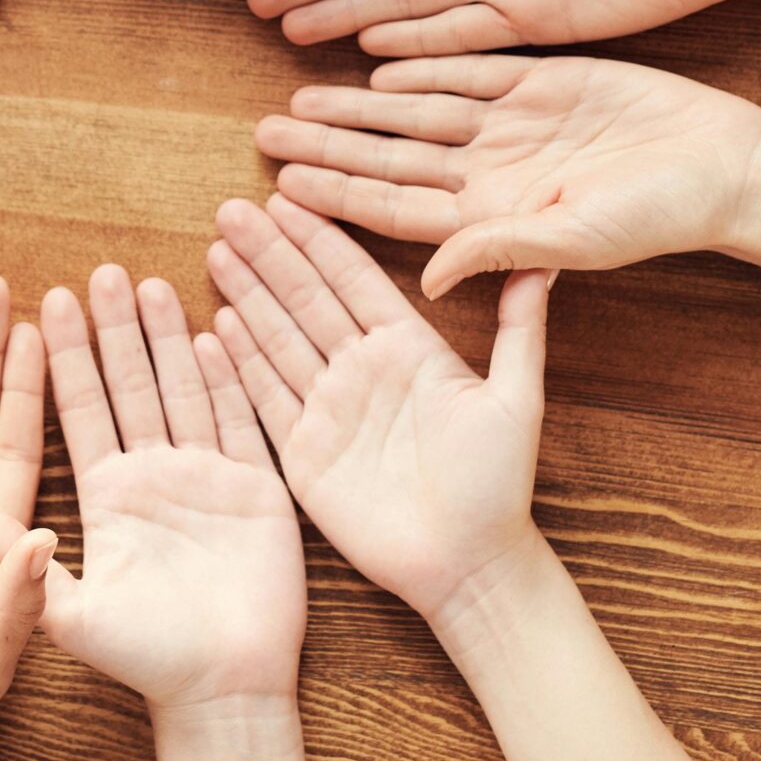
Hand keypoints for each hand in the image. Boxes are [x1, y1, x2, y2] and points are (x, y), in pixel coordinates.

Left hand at [35, 267, 303, 709]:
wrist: (224, 695)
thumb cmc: (143, 662)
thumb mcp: (67, 617)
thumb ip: (12, 567)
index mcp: (104, 497)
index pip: (78, 412)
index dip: (60, 360)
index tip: (39, 304)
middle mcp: (151, 477)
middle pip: (128, 387)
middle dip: (112, 330)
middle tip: (97, 270)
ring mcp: (206, 478)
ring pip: (181, 391)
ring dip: (165, 340)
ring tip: (149, 283)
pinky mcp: (257, 490)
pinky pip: (241, 422)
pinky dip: (228, 380)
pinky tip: (215, 334)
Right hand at [207, 195, 552, 619]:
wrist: (468, 564)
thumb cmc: (499, 486)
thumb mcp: (515, 400)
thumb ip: (520, 330)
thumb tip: (543, 261)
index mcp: (408, 348)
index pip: (354, 279)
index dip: (319, 238)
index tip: (287, 196)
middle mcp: (362, 370)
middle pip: (306, 298)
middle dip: (269, 252)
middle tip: (231, 208)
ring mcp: (329, 408)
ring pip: (278, 338)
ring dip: (248, 293)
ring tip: (217, 249)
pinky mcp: (303, 452)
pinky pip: (265, 397)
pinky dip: (241, 362)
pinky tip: (216, 324)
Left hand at [252, 54, 760, 298]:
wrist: (726, 164)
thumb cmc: (658, 217)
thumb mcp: (575, 239)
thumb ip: (498, 251)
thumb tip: (426, 281)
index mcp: (489, 215)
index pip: (392, 206)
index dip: (335, 195)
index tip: (279, 187)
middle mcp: (490, 171)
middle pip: (388, 156)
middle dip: (327, 145)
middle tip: (261, 131)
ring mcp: (511, 125)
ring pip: (415, 110)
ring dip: (359, 103)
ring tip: (299, 94)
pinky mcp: (540, 81)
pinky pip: (465, 67)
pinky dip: (420, 60)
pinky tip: (372, 58)